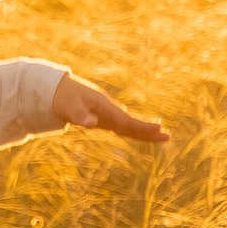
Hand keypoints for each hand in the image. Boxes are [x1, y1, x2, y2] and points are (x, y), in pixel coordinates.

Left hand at [50, 71, 168, 146]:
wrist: (58, 90)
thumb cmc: (64, 98)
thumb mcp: (69, 107)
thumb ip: (80, 116)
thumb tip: (91, 124)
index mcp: (104, 108)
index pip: (127, 121)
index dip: (142, 127)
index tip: (159, 129)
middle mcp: (109, 111)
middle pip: (132, 124)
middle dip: (149, 131)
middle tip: (168, 137)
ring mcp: (107, 115)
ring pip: (129, 126)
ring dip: (144, 132)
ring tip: (162, 136)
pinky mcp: (104, 119)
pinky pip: (122, 126)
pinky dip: (134, 131)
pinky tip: (142, 135)